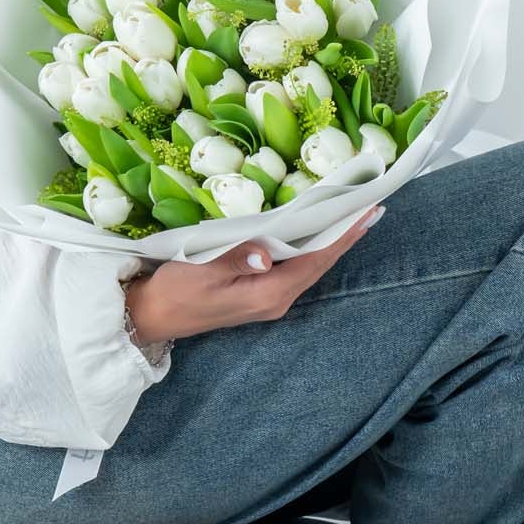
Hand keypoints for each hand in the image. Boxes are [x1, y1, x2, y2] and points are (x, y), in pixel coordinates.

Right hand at [123, 203, 384, 343]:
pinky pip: (296, 268)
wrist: (151, 316)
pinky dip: (312, 247)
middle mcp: (276, 300)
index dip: (342, 235)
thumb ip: (234, 259)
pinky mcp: (260, 294)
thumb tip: (266, 255)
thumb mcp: (199, 270)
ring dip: (332, 241)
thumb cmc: (173, 291)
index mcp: (267, 294)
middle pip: (320, 263)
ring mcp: (269, 299)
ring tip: (355, 215)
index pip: (315, 259)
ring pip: (310, 266)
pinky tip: (319, 232)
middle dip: (346, 236)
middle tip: (373, 206)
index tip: (367, 212)